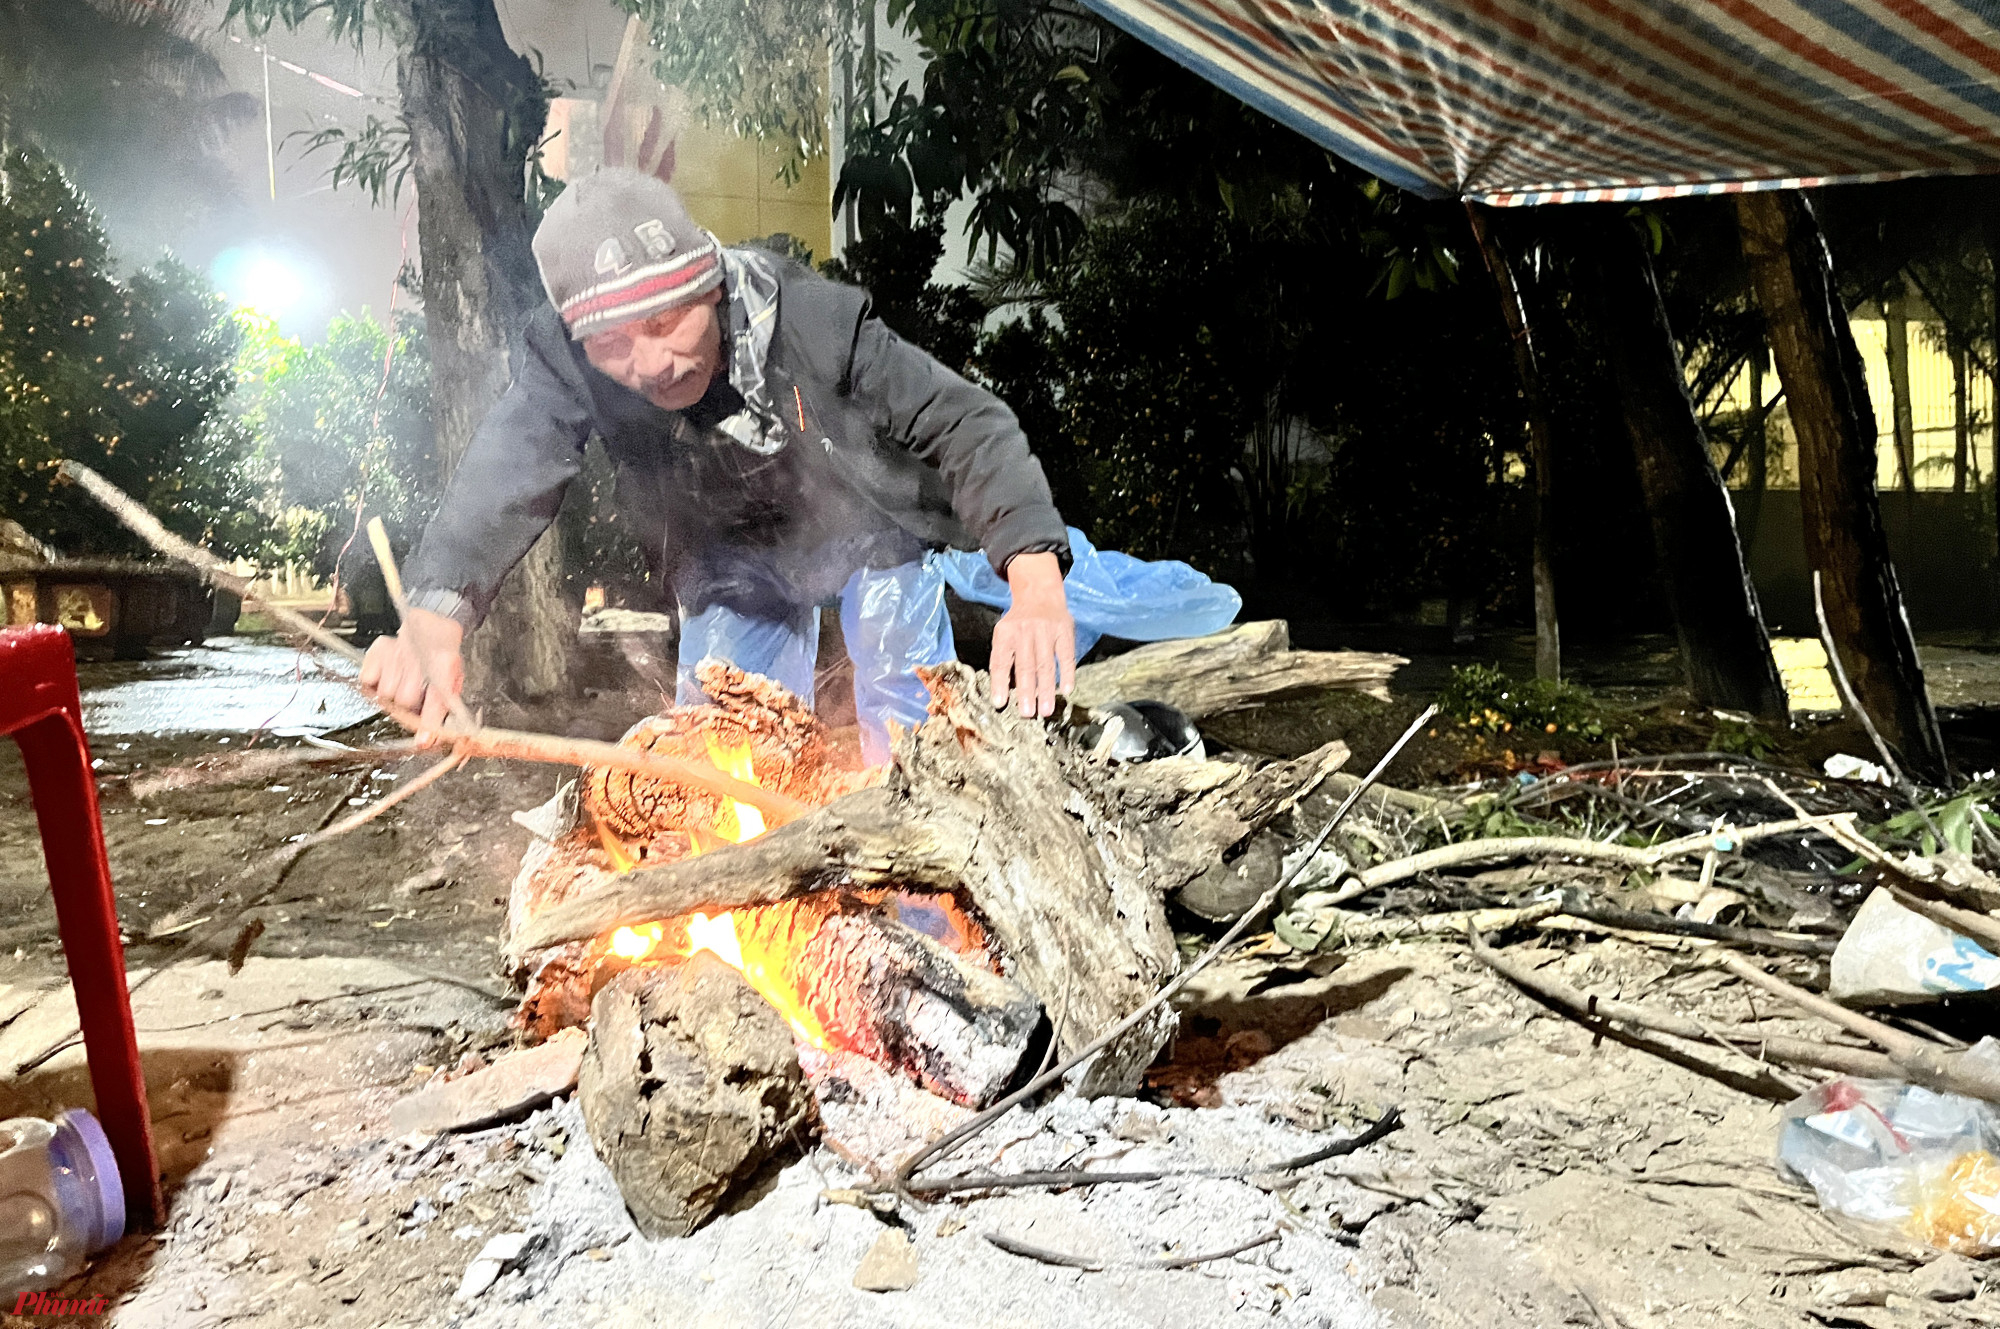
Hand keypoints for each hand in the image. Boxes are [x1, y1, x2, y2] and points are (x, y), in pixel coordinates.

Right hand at [359, 606, 465, 735]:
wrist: (431, 628)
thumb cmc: (441, 660)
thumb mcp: (451, 684)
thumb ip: (441, 712)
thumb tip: (426, 741)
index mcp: (445, 669)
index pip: (435, 701)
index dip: (428, 724)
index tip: (423, 741)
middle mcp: (419, 660)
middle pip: (403, 702)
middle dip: (407, 706)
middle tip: (414, 695)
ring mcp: (397, 654)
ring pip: (385, 694)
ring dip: (392, 693)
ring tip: (403, 680)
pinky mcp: (378, 650)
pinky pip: (367, 681)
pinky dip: (375, 682)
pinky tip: (388, 673)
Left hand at [989, 551, 1074, 718]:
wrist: (1040, 594)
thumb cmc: (1019, 624)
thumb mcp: (1004, 635)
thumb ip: (1002, 660)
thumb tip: (1001, 695)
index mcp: (1006, 634)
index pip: (1001, 661)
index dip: (1000, 683)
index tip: (1000, 704)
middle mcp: (1025, 631)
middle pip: (1025, 666)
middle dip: (1026, 692)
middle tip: (1027, 714)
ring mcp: (1046, 631)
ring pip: (1046, 664)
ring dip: (1046, 689)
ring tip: (1045, 710)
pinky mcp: (1065, 631)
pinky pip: (1066, 656)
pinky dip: (1067, 674)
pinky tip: (1066, 690)